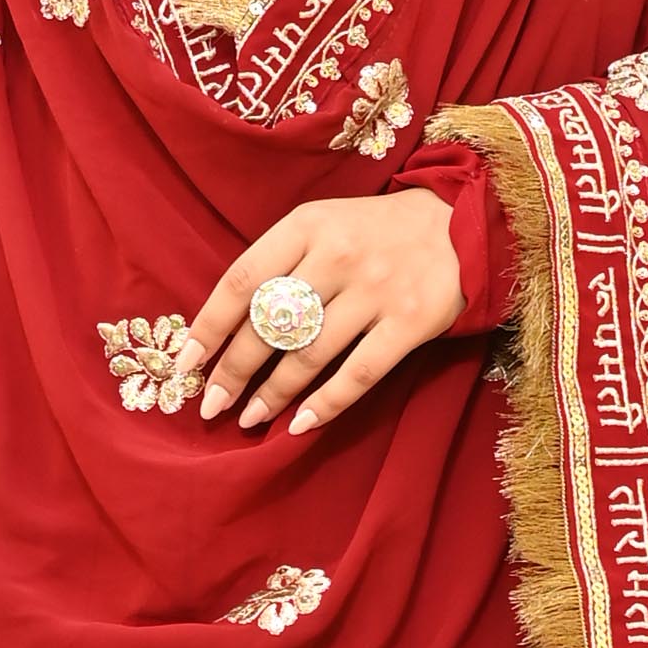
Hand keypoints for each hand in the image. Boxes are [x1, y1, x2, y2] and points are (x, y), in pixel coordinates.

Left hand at [186, 193, 463, 439]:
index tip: (186, 365)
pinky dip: (326, 403)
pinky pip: (359, 374)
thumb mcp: (323, 224)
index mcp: (306, 225)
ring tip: (249, 418)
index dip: (208, 328)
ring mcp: (376, 289)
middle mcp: (338, 255)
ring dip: (272, 394)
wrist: (461, 223)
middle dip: (233, 371)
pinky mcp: (411, 321)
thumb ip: (281, 263)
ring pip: (309, 355)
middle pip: (269, 325)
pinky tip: (301, 424)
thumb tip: (226, 328)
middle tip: (212, 405)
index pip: (241, 281)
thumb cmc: (375, 231)